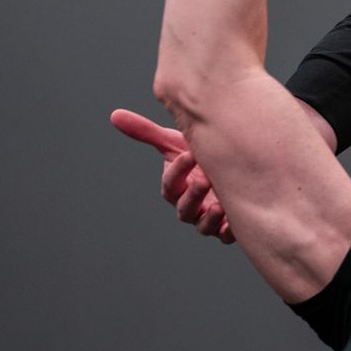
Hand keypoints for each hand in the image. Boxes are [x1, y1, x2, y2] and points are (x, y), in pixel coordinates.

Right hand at [109, 109, 234, 243]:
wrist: (229, 169)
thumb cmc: (197, 157)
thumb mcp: (174, 143)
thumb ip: (147, 132)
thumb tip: (115, 115)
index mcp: (176, 188)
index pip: (171, 183)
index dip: (177, 170)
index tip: (188, 154)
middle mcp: (190, 206)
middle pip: (185, 208)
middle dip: (193, 195)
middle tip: (204, 179)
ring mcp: (208, 218)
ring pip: (204, 226)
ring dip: (210, 218)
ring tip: (219, 205)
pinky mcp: (227, 226)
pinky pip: (228, 234)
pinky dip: (230, 231)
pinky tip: (235, 222)